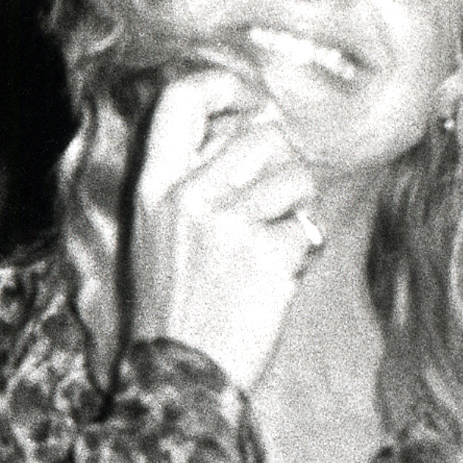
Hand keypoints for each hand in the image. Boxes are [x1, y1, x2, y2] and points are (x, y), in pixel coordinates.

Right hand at [129, 67, 322, 393]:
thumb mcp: (156, 234)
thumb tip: (248, 127)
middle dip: (282, 165)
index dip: (224, 86)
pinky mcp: (266, 254)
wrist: (180, 376)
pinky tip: (279, 279)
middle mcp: (187, 196)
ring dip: (299, 208)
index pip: (181, 98)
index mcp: (153, 186)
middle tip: (272, 207)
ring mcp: (228, 224)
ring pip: (297, 176)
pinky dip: (305, 253)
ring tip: (275, 245)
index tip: (249, 102)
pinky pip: (310, 229)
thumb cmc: (176, 308)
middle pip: (261, 135)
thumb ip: (189, 179)